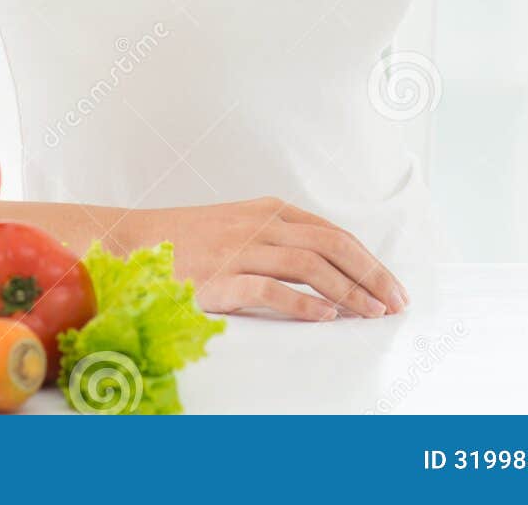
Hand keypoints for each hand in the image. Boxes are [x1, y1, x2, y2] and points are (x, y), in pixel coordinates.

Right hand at [118, 196, 408, 320]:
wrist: (132, 242)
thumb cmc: (189, 241)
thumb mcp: (241, 227)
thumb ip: (280, 240)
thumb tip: (331, 270)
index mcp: (270, 210)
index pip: (334, 233)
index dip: (368, 260)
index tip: (393, 287)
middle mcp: (260, 224)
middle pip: (331, 245)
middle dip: (370, 274)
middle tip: (395, 303)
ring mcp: (239, 249)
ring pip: (308, 264)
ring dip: (346, 289)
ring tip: (370, 313)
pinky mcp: (219, 278)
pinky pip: (269, 288)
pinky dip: (301, 302)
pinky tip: (325, 317)